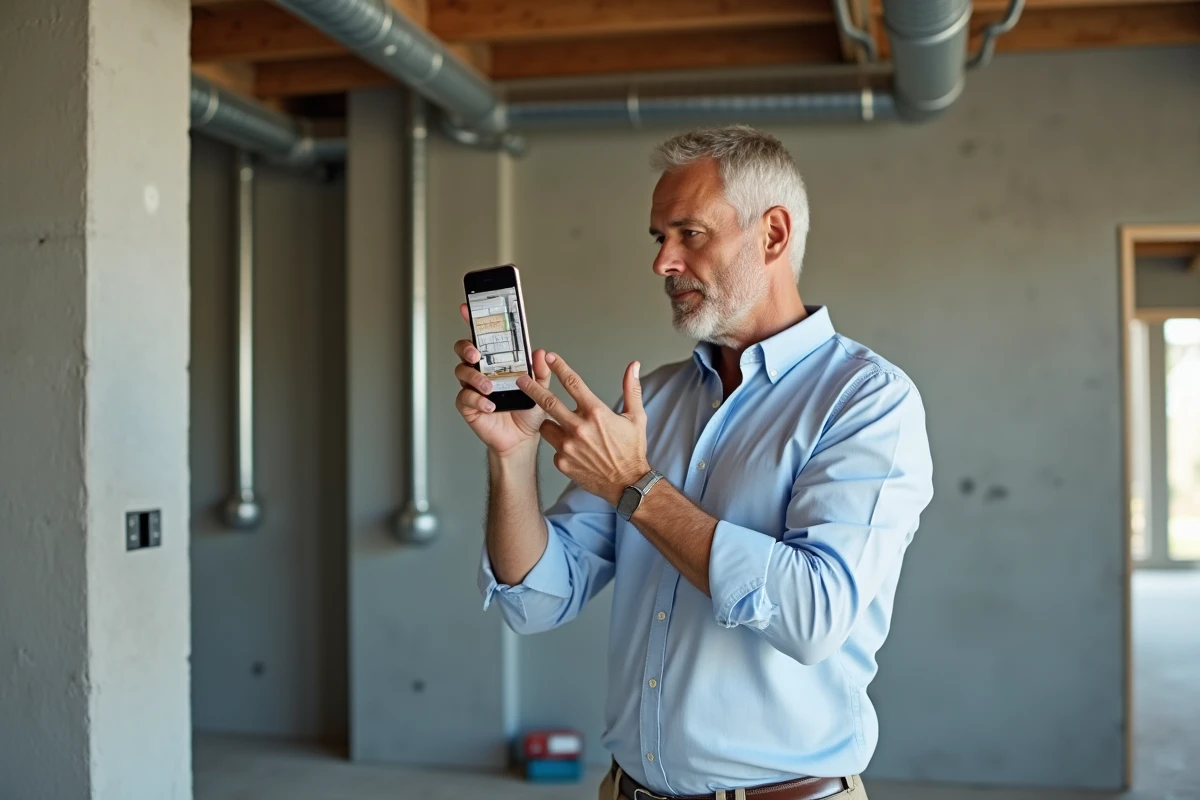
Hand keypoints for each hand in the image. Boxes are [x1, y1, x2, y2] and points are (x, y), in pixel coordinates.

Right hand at [453, 303, 551, 456]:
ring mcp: (472, 387)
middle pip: (464, 349)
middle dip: (467, 348)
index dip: (473, 320)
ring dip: (475, 377)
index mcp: (497, 361)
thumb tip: (541, 353)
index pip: (483, 336)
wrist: (522, 439)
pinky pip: (464, 397)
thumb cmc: (528, 411)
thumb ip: (541, 371)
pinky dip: (476, 400)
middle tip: (477, 354)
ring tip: (490, 387)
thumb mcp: (541, 389)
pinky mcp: (468, 405)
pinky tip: (489, 405)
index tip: (467, 308)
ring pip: (462, 372)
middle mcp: (482, 370)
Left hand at [516, 352, 649, 505]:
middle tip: (522, 379)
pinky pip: (553, 447)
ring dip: (548, 421)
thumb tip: (633, 366)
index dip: (559, 367)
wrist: (627, 484)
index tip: (549, 358)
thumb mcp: (636, 417)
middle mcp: (579, 428)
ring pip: (546, 426)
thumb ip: (631, 389)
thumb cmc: (632, 450)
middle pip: (548, 402)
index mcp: (596, 413)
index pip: (573, 383)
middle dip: (532, 388)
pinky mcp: (562, 461)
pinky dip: (559, 444)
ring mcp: (568, 446)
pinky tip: (573, 449)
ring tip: (559, 425)